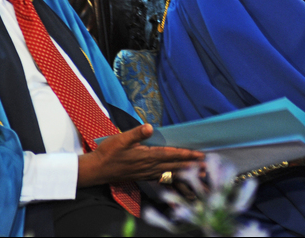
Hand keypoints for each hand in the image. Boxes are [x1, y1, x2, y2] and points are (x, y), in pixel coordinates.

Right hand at [78, 124, 203, 186]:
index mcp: (147, 156)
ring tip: (198, 173)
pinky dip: (173, 176)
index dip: (187, 155)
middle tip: (207, 167)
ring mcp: (147, 173)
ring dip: (185, 172)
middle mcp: (150, 166)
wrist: (97, 170)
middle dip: (191, 166)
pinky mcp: (143, 176)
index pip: (172, 155)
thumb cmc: (108, 153)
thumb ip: (136, 134)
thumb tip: (149, 127)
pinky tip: (177, 176)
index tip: (200, 155)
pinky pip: (162, 177)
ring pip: (170, 173)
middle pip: (175, 166)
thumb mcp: (120, 140)